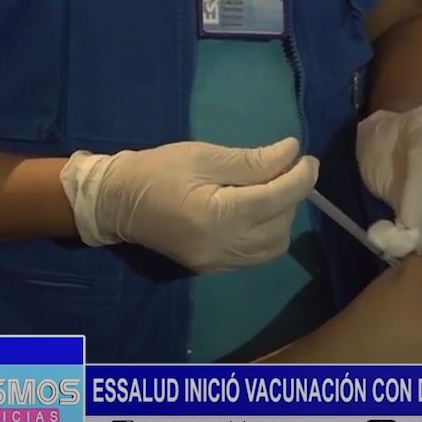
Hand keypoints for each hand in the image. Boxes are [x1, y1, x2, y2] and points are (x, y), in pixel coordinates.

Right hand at [61, 138, 316, 272]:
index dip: (300, 177)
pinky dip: (268, 235)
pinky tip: (258, 212)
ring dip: (283, 217)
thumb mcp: (204, 156)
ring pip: (275, 246)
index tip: (307, 158)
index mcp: (217, 215)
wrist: (114, 202)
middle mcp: (222, 246)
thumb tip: (292, 153)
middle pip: (281, 223)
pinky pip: (257, 257)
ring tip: (271, 191)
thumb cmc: (157, 171)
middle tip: (285, 169)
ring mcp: (217, 263)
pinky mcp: (213, 268)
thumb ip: (251, 160)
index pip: (277, 198)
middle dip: (291, 195)